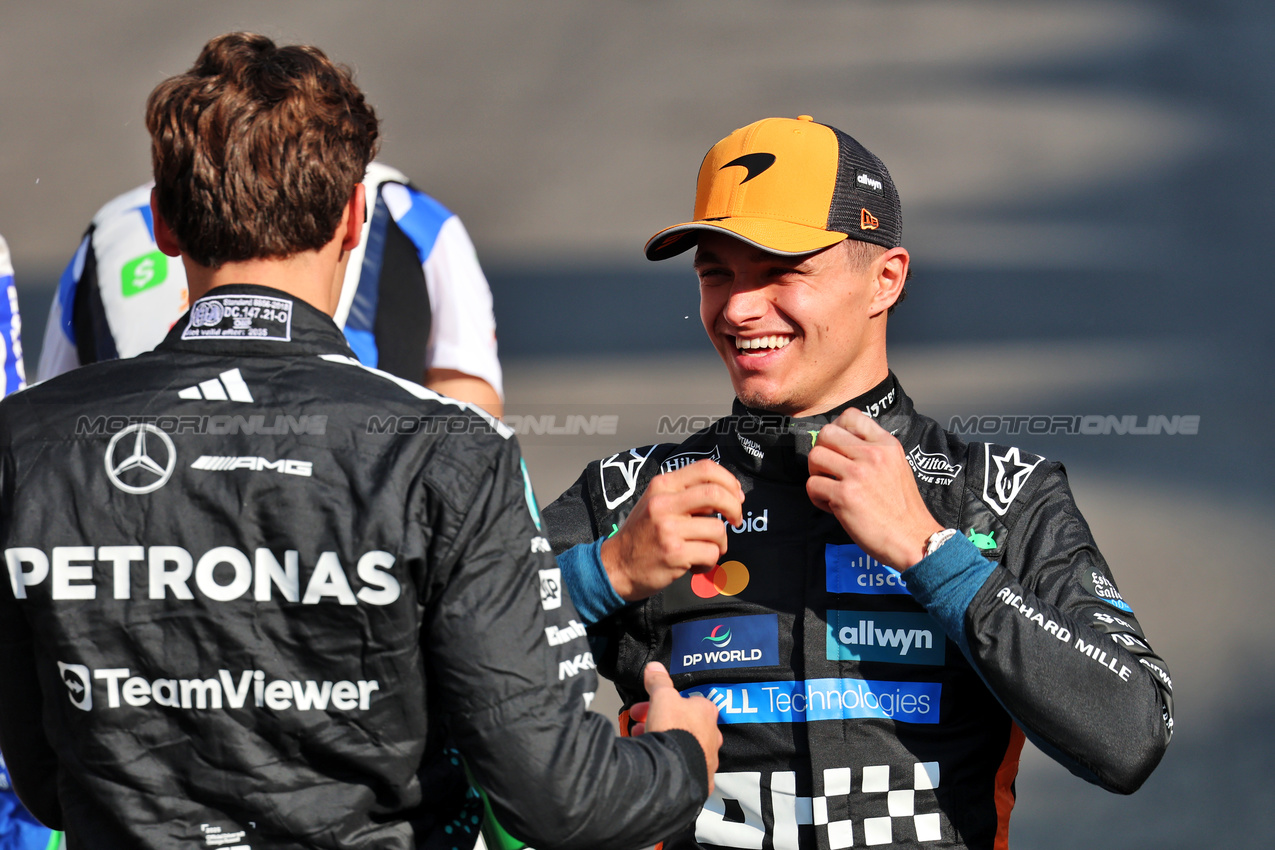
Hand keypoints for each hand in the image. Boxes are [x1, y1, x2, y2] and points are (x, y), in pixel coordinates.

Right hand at [601, 460, 743, 600]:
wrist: (615, 566)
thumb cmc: (641, 536)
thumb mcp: (656, 503)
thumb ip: (686, 495)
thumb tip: (725, 496)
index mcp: (662, 486)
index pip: (705, 468)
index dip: (729, 481)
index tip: (736, 496)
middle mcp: (664, 503)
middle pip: (715, 493)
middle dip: (734, 508)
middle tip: (736, 520)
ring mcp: (668, 528)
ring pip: (718, 529)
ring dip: (720, 544)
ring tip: (703, 550)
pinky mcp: (674, 553)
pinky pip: (711, 553)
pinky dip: (709, 562)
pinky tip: (694, 565)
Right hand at [630, 662, 720, 792]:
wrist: (675, 770)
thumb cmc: (674, 729)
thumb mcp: (662, 697)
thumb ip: (659, 682)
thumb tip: (655, 667)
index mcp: (706, 712)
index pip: (686, 701)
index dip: (662, 702)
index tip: (646, 707)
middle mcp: (712, 735)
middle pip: (682, 724)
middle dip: (660, 723)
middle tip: (640, 725)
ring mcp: (708, 759)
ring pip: (683, 747)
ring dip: (664, 742)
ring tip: (644, 744)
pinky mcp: (700, 778)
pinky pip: (684, 767)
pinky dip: (671, 763)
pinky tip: (658, 763)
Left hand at [806, 408, 942, 569]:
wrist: (914, 539)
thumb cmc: (904, 510)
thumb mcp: (897, 467)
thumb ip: (875, 453)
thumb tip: (844, 446)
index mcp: (887, 445)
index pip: (851, 416)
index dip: (837, 429)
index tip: (838, 447)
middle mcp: (872, 454)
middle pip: (827, 433)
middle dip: (822, 450)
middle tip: (829, 470)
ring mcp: (858, 474)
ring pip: (815, 456)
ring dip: (816, 473)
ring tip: (829, 487)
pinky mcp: (845, 495)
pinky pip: (813, 484)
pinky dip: (817, 497)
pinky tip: (832, 506)